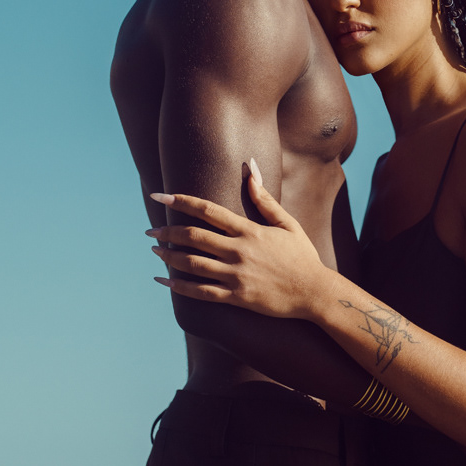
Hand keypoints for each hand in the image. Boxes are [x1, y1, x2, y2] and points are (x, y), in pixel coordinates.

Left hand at [148, 161, 328, 319]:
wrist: (315, 292)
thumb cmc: (302, 256)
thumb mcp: (287, 223)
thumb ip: (265, 198)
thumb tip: (251, 168)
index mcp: (250, 231)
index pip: (208, 211)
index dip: (181, 201)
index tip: (160, 196)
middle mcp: (239, 251)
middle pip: (193, 236)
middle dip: (167, 232)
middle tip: (150, 231)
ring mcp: (236, 275)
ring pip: (192, 264)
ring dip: (169, 257)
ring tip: (155, 251)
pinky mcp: (237, 297)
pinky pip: (201, 292)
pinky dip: (179, 287)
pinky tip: (164, 281)